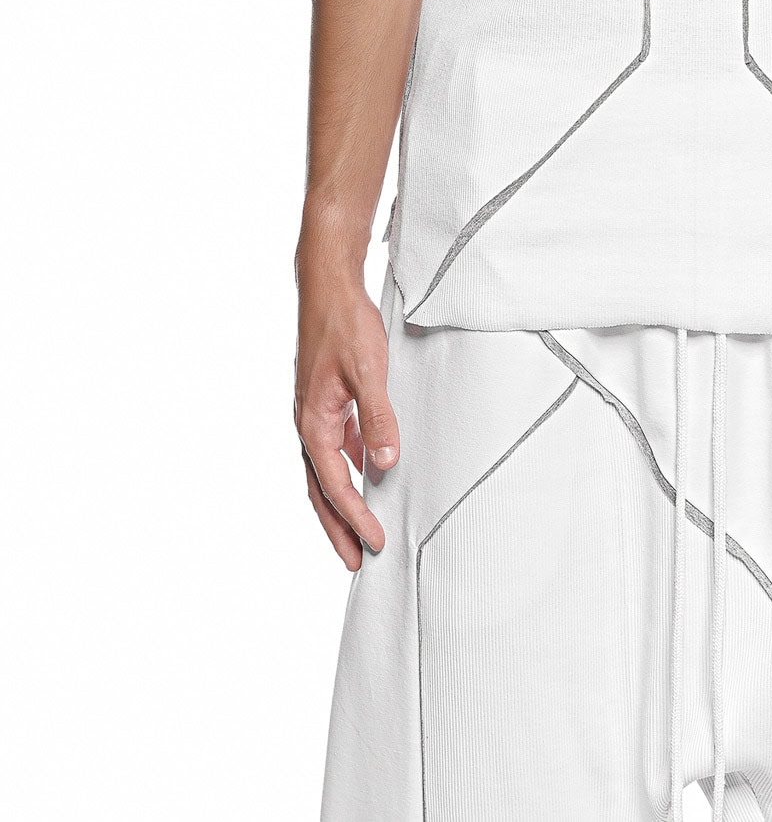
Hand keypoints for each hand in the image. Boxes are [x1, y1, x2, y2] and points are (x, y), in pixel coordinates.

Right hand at [294, 262, 400, 568]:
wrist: (327, 286)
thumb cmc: (345, 323)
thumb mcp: (368, 370)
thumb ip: (378, 418)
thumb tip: (385, 464)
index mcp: (313, 423)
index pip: (335, 486)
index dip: (355, 518)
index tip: (375, 543)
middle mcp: (308, 423)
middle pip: (321, 490)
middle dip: (338, 527)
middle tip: (357, 562)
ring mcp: (314, 412)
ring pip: (326, 470)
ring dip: (342, 501)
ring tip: (360, 528)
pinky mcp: (325, 399)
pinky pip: (335, 445)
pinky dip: (348, 466)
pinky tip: (368, 469)